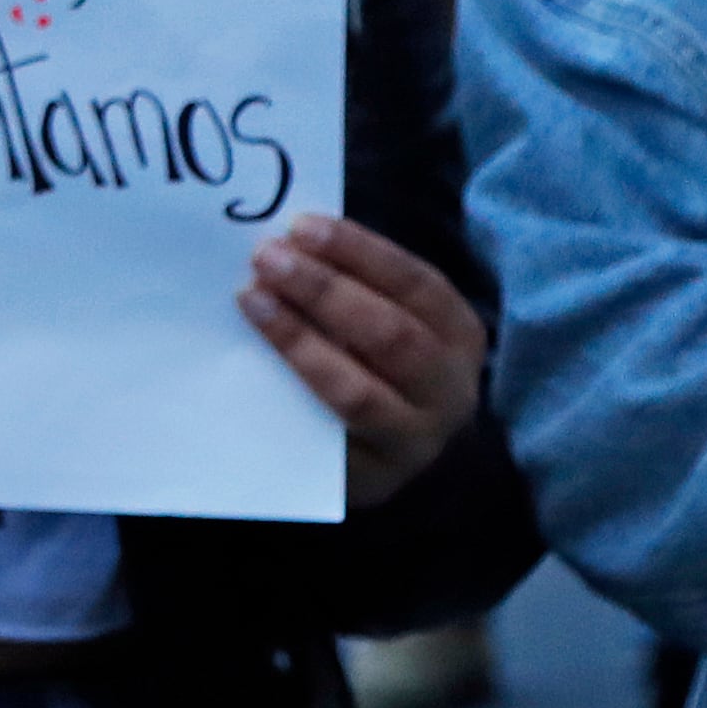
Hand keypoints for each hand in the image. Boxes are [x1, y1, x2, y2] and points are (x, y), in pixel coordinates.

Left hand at [239, 215, 486, 510]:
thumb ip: (350, 280)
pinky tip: (248, 366)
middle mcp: (448, 391)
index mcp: (458, 335)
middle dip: (324, 292)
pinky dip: (286, 399)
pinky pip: (323, 441)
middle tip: (266, 259)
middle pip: (391, 336)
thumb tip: (286, 237)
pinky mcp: (371, 481)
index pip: (417, 285)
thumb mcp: (385, 315)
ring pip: (358, 393)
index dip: (359, 253)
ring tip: (251, 300)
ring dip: (300, 342)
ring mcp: (413, 442)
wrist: (388, 452)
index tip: (301, 226)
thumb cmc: (378, 361)